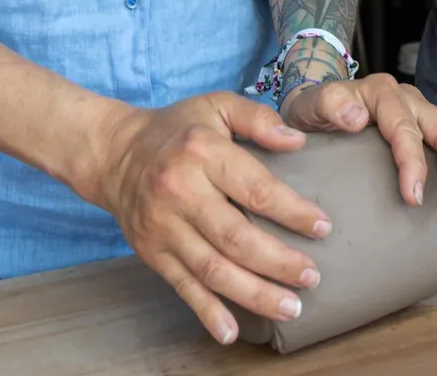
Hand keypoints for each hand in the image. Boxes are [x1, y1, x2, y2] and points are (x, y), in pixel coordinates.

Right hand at [83, 92, 328, 344]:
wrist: (114, 154)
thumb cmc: (177, 130)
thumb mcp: (216, 106)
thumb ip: (258, 118)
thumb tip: (298, 142)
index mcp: (202, 152)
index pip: (254, 188)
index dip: (291, 211)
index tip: (322, 227)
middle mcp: (179, 192)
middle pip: (236, 238)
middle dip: (279, 262)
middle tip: (312, 277)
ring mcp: (163, 227)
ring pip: (213, 270)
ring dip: (254, 293)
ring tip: (290, 306)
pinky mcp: (151, 253)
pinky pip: (183, 286)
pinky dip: (207, 312)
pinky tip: (231, 331)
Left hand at [279, 72, 436, 211]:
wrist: (318, 105)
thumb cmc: (314, 110)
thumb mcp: (311, 104)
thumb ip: (330, 105)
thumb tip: (356, 118)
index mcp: (382, 94)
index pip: (403, 128)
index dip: (412, 162)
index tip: (414, 197)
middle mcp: (410, 100)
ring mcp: (426, 113)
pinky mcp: (434, 128)